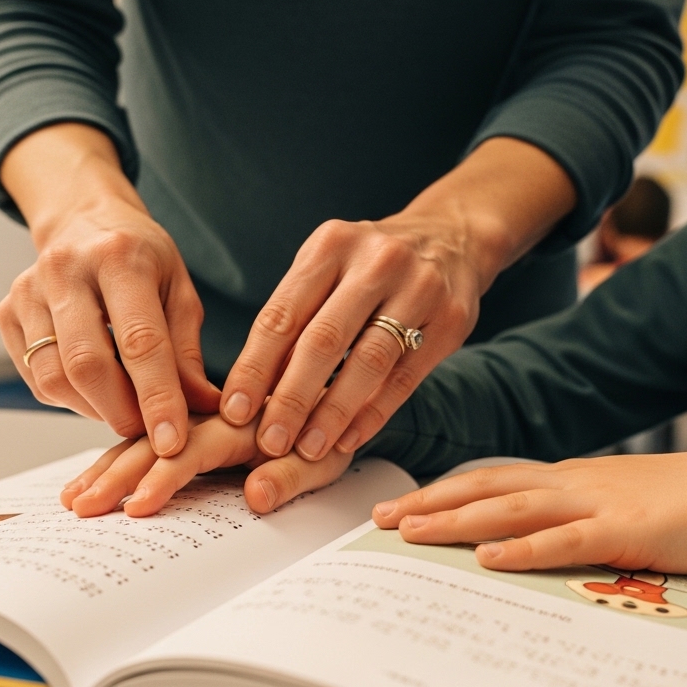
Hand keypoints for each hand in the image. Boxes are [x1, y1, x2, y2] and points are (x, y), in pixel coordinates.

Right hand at [0, 123, 218, 452]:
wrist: (83, 219)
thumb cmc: (139, 257)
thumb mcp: (178, 290)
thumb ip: (187, 352)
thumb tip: (204, 409)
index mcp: (120, 258)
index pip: (140, 342)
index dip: (157, 398)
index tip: (171, 442)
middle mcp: (66, 270)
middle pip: (87, 364)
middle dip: (121, 413)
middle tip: (147, 434)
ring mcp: (28, 290)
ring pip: (54, 378)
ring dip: (94, 410)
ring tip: (124, 410)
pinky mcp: (7, 312)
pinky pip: (35, 377)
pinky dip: (69, 398)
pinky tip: (94, 389)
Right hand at [58, 412, 352, 517]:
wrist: (330, 399)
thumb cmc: (327, 434)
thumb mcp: (325, 459)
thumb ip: (291, 476)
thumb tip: (256, 496)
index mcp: (240, 421)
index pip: (193, 450)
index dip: (165, 478)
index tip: (137, 506)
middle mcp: (207, 417)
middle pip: (153, 443)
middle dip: (115, 475)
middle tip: (85, 508)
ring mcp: (191, 421)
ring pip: (138, 440)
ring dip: (104, 469)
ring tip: (73, 499)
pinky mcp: (183, 428)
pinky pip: (141, 441)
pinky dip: (110, 461)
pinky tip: (86, 481)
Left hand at [219, 138, 576, 463]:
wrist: (452, 237)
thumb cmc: (370, 265)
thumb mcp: (328, 267)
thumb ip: (295, 315)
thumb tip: (253, 387)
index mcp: (331, 244)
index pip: (282, 314)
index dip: (255, 367)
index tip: (235, 410)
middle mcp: (376, 261)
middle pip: (324, 340)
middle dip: (291, 398)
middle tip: (270, 442)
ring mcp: (420, 287)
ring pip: (368, 362)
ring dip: (333, 412)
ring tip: (308, 449)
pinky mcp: (451, 319)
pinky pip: (405, 377)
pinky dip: (373, 413)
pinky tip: (349, 439)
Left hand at [372, 450, 686, 573]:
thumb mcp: (621, 506)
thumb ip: (576, 517)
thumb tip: (531, 537)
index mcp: (572, 478)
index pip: (493, 479)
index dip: (444, 490)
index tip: (400, 505)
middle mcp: (575, 483)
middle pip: (487, 486)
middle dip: (429, 501)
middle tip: (379, 517)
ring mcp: (598, 503)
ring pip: (512, 507)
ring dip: (457, 519)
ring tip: (410, 531)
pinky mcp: (627, 530)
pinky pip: (566, 540)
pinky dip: (524, 549)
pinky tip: (490, 559)